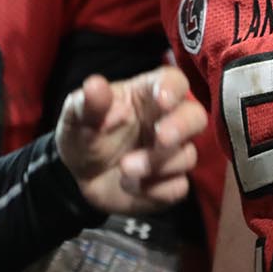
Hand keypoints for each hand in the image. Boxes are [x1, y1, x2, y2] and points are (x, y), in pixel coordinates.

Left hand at [55, 68, 206, 214]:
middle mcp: (168, 121)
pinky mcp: (171, 183)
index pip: (173, 81)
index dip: (173, 88)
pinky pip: (178, 187)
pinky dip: (155, 190)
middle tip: (161, 138)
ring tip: (124, 168)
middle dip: (182, 126)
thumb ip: (87, 103)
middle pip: (196, 116)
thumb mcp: (76, 118)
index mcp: (147, 96)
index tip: (162, 100)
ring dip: (157, 164)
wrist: (81, 178)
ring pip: (187, 155)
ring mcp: (173, 153)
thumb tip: (95, 86)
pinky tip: (131, 186)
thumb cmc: (85, 136)